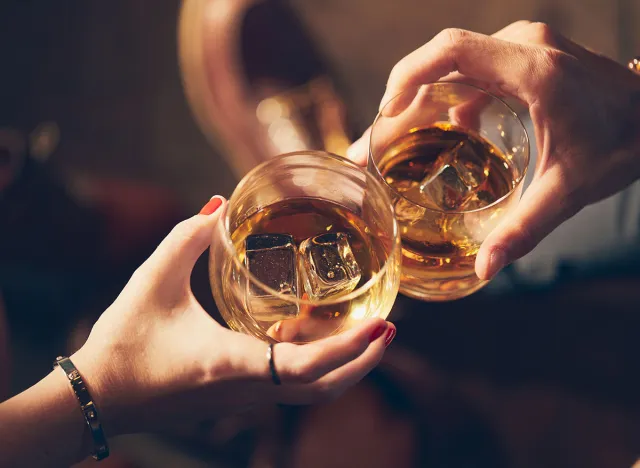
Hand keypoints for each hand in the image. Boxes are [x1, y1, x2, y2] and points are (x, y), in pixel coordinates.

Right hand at [71, 196, 394, 436]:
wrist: (97, 397)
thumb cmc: (124, 342)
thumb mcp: (152, 280)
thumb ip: (186, 237)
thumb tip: (217, 204)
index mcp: (232, 362)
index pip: (307, 367)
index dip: (351, 349)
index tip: (384, 326)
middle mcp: (246, 389)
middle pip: (323, 389)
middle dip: (364, 362)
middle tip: (389, 329)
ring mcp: (242, 400)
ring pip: (309, 393)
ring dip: (343, 366)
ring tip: (363, 332)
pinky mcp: (234, 399)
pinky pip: (286, 388)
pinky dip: (310, 367)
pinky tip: (302, 335)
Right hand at [348, 21, 639, 278]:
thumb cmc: (622, 143)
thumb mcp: (571, 190)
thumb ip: (525, 228)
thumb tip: (485, 268)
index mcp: (532, 70)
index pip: (450, 51)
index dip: (406, 75)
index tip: (384, 113)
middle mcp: (522, 46)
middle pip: (440, 62)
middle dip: (400, 102)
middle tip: (375, 147)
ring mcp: (522, 48)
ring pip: (451, 66)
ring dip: (419, 100)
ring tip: (395, 143)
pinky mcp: (521, 59)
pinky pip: (469, 71)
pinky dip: (446, 99)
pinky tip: (445, 133)